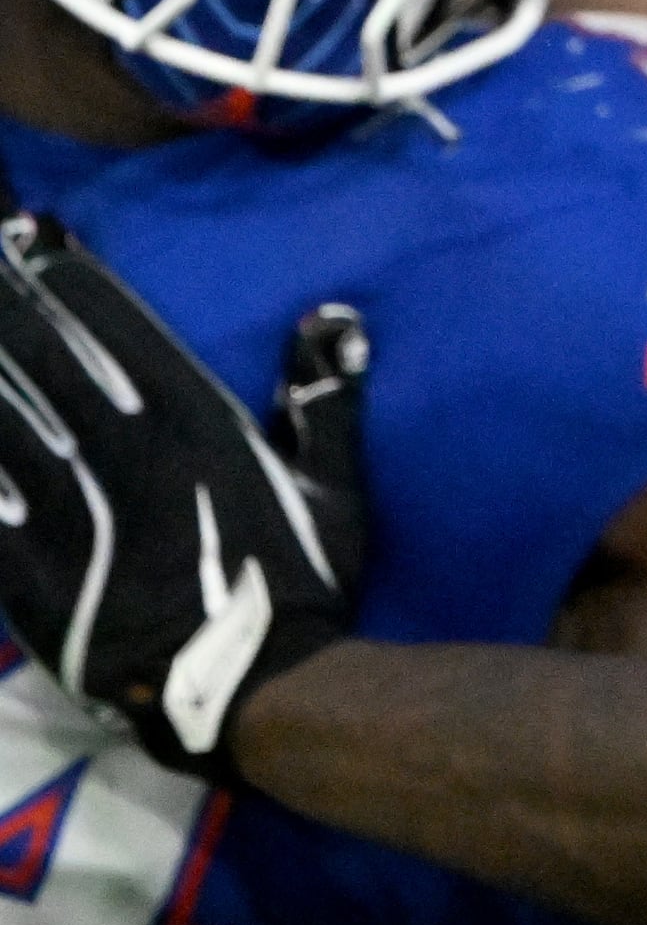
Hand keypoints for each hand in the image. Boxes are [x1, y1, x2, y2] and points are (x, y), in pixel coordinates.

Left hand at [0, 220, 366, 775]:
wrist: (252, 692)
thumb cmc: (301, 582)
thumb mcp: (335, 486)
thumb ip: (325, 396)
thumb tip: (331, 313)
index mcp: (192, 424)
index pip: (115, 331)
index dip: (68, 278)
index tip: (32, 232)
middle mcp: (121, 453)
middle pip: (42, 362)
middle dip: (5, 305)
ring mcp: (64, 512)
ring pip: (2, 422)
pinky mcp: (24, 570)